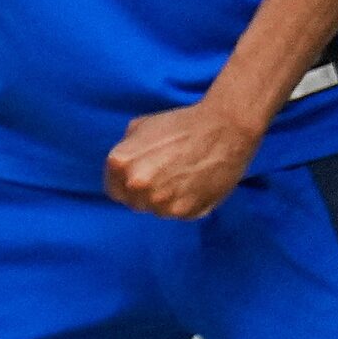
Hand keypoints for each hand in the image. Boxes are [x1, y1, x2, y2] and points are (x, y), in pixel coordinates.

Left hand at [105, 100, 262, 219]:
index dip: (125, 185)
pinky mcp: (186, 212)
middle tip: (164, 176)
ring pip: (157, 211)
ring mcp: (161, 202)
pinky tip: (194, 185)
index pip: (113, 190)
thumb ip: (127, 151)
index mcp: (120, 164)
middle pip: (134, 203)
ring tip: (181, 179)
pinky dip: (184, 204)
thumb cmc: (181, 124)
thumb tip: (124, 168)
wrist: (223, 129)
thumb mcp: (140, 127)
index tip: (139, 179)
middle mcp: (137, 186)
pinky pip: (178, 214)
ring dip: (164, 200)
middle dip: (144, 193)